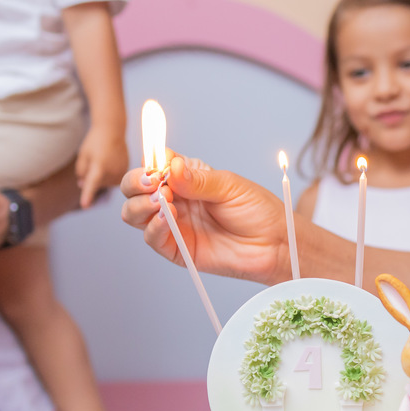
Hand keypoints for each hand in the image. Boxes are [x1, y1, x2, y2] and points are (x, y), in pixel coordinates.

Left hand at [75, 126, 128, 208]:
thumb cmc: (95, 142)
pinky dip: (109, 174)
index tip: (85, 206)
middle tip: (95, 160)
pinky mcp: (126, 172)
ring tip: (104, 160)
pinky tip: (110, 162)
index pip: (92, 183)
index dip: (88, 195)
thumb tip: (83, 185)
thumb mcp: (83, 155)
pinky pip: (113, 180)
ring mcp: (121, 172)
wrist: (112, 130)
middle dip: (93, 176)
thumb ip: (81, 171)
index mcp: (100, 165)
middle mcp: (113, 170)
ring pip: (106, 184)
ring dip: (101, 176)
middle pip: (97, 184)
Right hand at [120, 154, 289, 283]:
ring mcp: (174, 224)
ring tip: (161, 201)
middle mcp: (175, 199)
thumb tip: (169, 167)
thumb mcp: (229, 186)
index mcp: (185, 177)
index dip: (149, 161)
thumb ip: (197, 179)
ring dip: (140, 204)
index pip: (154, 164)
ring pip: (134, 213)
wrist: (275, 244)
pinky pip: (152, 238)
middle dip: (136, 182)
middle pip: (135, 188)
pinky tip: (166, 217)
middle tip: (152, 182)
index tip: (156, 163)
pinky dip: (153, 226)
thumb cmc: (257, 210)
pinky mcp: (177, 249)